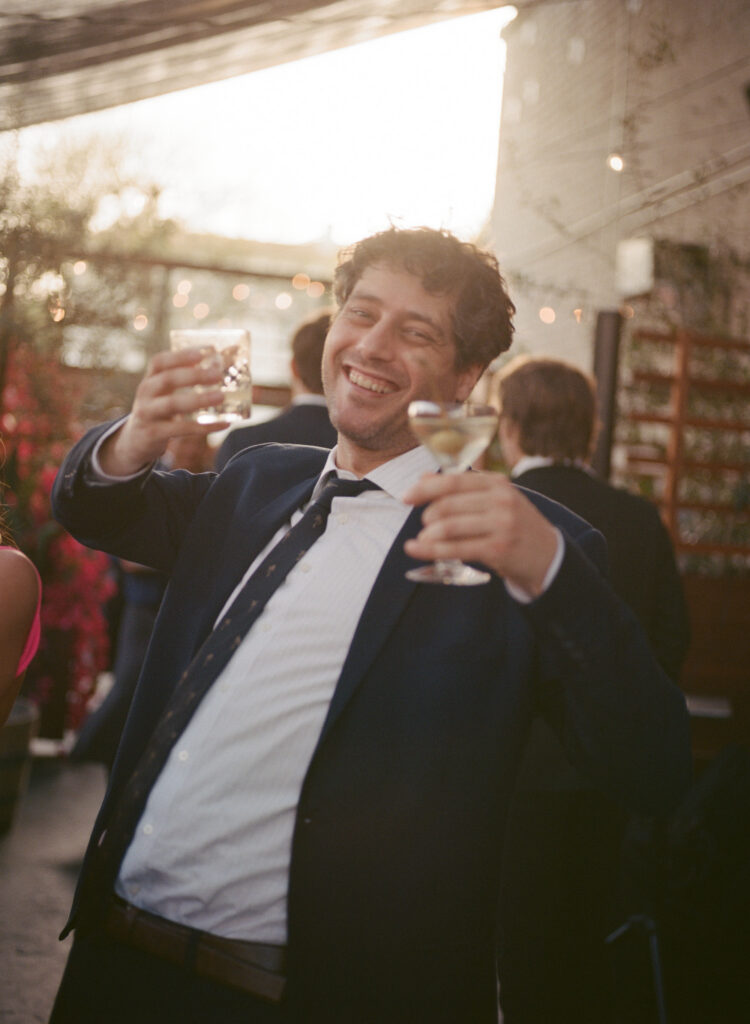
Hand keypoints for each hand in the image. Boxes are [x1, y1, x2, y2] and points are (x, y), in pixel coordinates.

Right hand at [99, 347, 228, 475]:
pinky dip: (204, 427)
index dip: (181, 355)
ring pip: (172, 404)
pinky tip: (224, 424)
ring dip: (199, 399)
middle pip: (168, 379)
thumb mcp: (163, 393)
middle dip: (193, 375)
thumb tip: (219, 368)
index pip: (160, 362)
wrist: (135, 441)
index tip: (204, 351)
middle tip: (218, 375)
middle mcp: (145, 394)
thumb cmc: (158, 411)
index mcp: (149, 379)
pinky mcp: (154, 434)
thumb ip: (183, 380)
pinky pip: (181, 430)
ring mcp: (147, 414)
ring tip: (221, 397)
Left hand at [403, 472, 558, 596]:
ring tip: (421, 539)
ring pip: (449, 526)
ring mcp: (501, 525)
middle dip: (428, 516)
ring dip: (428, 535)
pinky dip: (430, 550)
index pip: (454, 481)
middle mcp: (501, 500)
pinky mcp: (498, 549)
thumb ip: (462, 488)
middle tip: (425, 525)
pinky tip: (415, 549)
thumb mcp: (495, 500)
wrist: (549, 556)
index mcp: (498, 483)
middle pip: (448, 504)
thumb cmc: (516, 526)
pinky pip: (455, 548)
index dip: (426, 488)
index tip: (406, 497)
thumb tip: (424, 477)